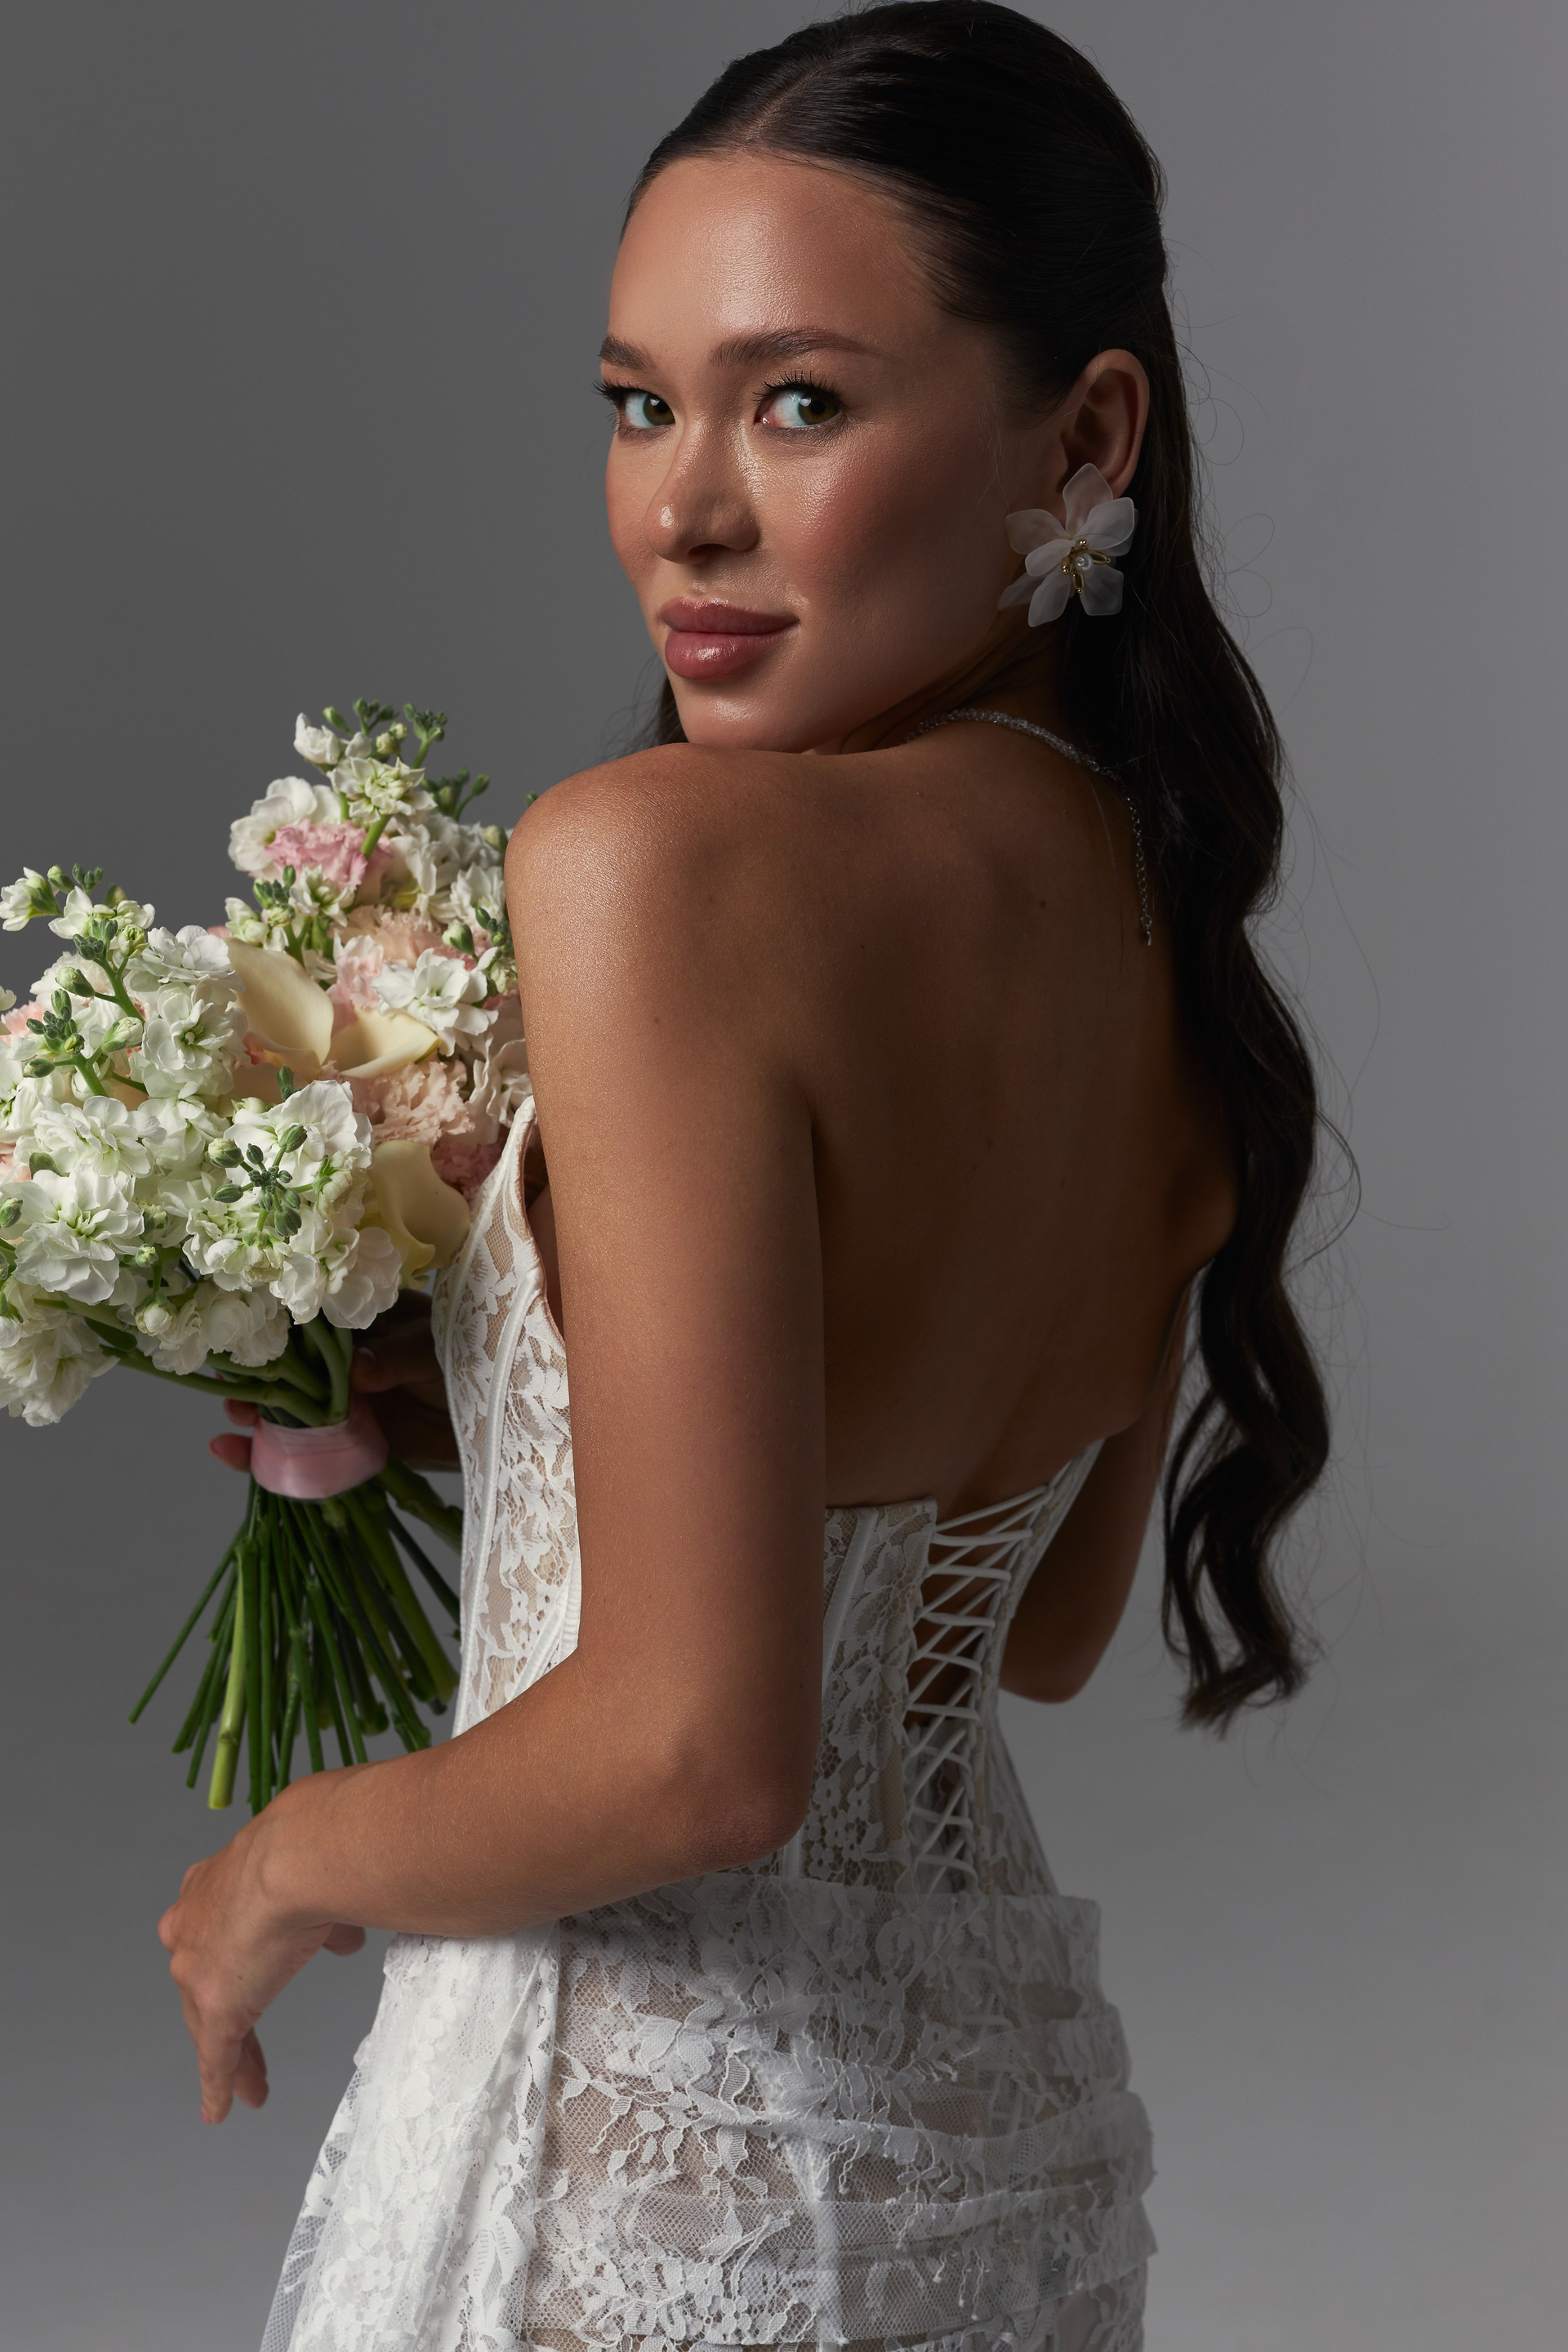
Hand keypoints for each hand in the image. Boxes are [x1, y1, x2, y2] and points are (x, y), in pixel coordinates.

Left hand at [157, 1793, 366, 2123]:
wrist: (297, 1858)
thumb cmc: (314, 1850)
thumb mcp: (320, 1883)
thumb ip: (325, 1918)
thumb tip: (345, 1938)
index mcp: (214, 1885)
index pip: (219, 1932)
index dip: (237, 1958)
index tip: (248, 1974)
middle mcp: (191, 1924)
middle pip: (206, 1981)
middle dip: (227, 2011)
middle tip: (245, 2045)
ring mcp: (196, 1967)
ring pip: (208, 2021)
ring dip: (234, 2052)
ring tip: (253, 2083)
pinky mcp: (214, 2007)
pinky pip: (215, 2055)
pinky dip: (221, 2083)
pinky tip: (222, 2108)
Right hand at [206, 1293, 458, 1474]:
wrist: (501, 1418)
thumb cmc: (475, 1362)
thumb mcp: (440, 1347)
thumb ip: (400, 1355)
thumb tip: (357, 1368)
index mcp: (365, 1325)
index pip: (311, 1320)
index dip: (276, 1325)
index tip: (244, 1329)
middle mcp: (346, 1363)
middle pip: (288, 1367)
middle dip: (256, 1374)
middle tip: (232, 1380)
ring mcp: (343, 1405)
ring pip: (286, 1409)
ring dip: (254, 1412)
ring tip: (235, 1415)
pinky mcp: (347, 1444)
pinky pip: (302, 1451)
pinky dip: (265, 1455)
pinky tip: (231, 1452)